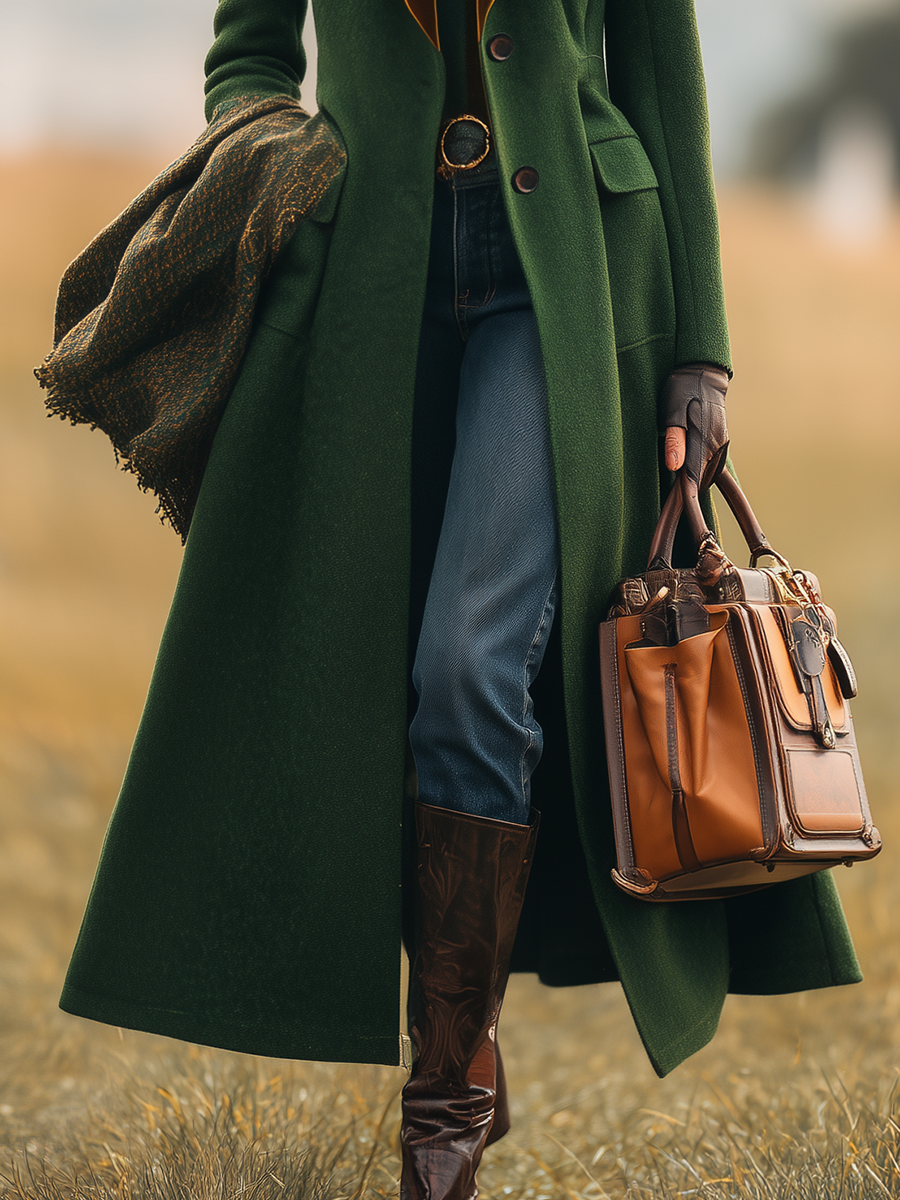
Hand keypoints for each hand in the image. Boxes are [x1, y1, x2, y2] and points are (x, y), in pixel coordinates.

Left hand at [660, 363, 728, 489]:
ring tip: (679, 488)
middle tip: (671, 500)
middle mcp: (717, 444)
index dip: (685, 494)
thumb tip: (674, 467)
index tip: (679, 508)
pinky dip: (702, 471)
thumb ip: (674, 440)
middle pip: (702, 478)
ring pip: (709, 473)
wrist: (703, 372)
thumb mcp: (671, 411)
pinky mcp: (722, 441)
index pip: (693, 475)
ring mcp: (722, 443)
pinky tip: (691, 471)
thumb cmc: (682, 389)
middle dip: (689, 489)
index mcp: (703, 439)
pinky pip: (713, 464)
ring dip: (695, 480)